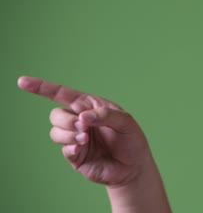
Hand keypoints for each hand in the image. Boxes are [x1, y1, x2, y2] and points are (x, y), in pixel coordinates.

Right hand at [17, 76, 151, 185]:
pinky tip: (82, 148)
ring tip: (86, 139)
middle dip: (66, 120)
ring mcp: (76, 138)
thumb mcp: (125, 122)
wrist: (134, 167)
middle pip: (56, 114)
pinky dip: (71, 147)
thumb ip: (105, 115)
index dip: (43, 88)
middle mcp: (80, 120)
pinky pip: (64, 148)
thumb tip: (82, 116)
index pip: (63, 94)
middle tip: (84, 127)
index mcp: (90, 106)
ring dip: (68, 134)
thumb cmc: (131, 140)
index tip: (22, 82)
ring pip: (56, 132)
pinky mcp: (76, 155)